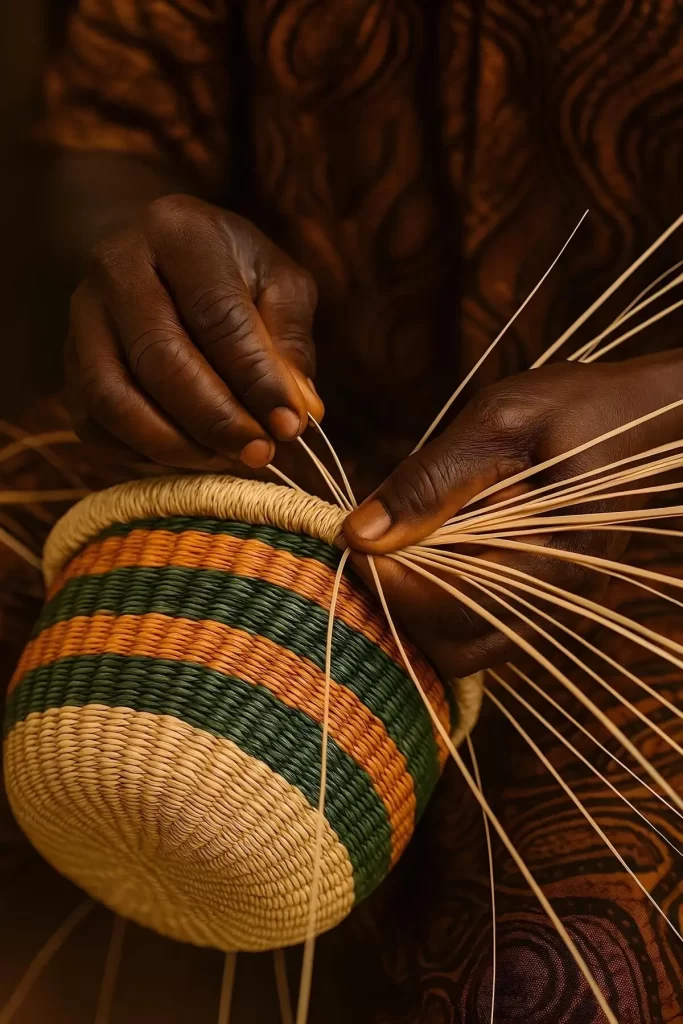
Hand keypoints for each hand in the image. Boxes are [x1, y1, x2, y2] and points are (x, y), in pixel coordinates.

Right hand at [65, 194, 323, 469]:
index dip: (256, 378)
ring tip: (227, 461)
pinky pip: (95, 424)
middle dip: (216, 419)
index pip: (217, 315)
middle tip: (260, 453)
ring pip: (114, 398)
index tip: (290, 425)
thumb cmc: (232, 275)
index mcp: (178, 232)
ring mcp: (81, 318)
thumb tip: (298, 410)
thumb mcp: (278, 284)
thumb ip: (290, 341)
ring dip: (176, 445)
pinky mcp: (68, 365)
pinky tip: (190, 459)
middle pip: (160, 359)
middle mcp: (115, 268)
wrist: (158, 259)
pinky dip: (143, 455)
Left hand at [344, 354, 682, 678]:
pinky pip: (476, 629)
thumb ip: (431, 478)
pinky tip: (424, 552)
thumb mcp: (500, 420)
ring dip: (414, 608)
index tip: (352, 538)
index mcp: (556, 557)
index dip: (390, 582)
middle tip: (365, 545)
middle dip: (396, 604)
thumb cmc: (581, 407)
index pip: (452, 608)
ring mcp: (550, 607)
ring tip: (391, 546)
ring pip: (461, 648)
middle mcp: (557, 601)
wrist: (647, 419)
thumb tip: (361, 533)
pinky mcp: (539, 601)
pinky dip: (436, 602)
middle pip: (451, 647)